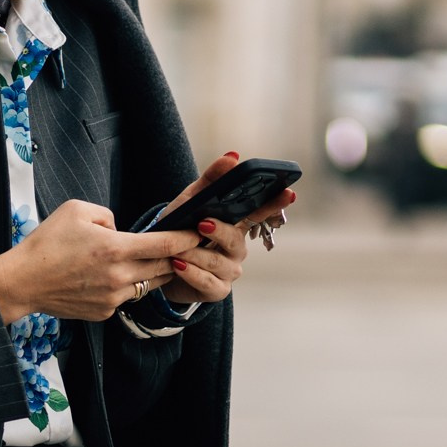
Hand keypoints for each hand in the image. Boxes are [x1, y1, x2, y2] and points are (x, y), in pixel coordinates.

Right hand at [0, 199, 190, 323]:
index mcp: (116, 248)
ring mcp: (113, 298)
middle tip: (183, 247)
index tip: (198, 233)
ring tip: (150, 262)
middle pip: (165, 268)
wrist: (22, 281)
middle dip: (177, 257)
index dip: (187, 238)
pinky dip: (126, 288)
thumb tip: (121, 228)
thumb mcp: (76, 210)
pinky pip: (126, 298)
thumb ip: (108, 215)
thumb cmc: (46, 243)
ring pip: (149, 285)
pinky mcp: (103, 312)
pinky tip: (110, 278)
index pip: (166, 244)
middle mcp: (119, 276)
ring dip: (154, 274)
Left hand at [160, 151, 295, 305]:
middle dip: (219, 231)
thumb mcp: (188, 203)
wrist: (157, 265)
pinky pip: (207, 281)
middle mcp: (237, 248)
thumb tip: (232, 157)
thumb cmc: (177, 231)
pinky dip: (190, 273)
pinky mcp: (217, 290)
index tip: (288, 192)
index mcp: (235, 225)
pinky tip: (177, 266)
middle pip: (235, 238)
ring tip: (177, 250)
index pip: (260, 212)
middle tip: (201, 224)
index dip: (275, 204)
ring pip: (217, 262)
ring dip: (194, 254)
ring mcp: (230, 270)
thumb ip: (209, 181)